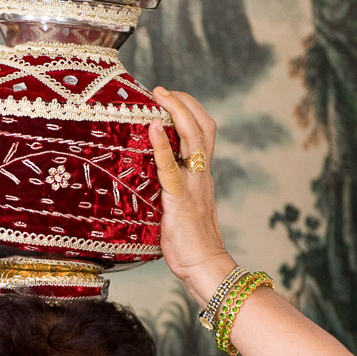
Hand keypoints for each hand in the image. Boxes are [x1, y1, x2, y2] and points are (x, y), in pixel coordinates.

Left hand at [148, 88, 233, 296]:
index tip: (171, 97)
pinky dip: (162, 147)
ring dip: (176, 112)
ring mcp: (193, 185)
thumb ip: (172, 190)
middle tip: (160, 89)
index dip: (190, 110)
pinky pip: (171, 168)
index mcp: (202, 176)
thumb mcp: (181, 208)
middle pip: (202, 126)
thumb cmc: (190, 243)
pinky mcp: (180, 200)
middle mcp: (201, 175)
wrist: (205, 266)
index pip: (204, 132)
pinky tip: (153, 129)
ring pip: (192, 138)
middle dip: (183, 101)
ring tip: (159, 95)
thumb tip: (152, 180)